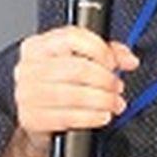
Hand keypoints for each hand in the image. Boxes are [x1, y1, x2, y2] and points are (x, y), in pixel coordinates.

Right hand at [12, 25, 139, 148]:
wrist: (33, 117)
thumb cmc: (56, 85)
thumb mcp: (76, 61)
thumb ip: (106, 53)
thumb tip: (129, 60)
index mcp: (38, 46)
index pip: (72, 37)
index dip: (99, 50)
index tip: (113, 63)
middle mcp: (29, 67)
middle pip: (77, 68)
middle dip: (105, 80)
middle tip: (117, 87)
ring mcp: (27, 94)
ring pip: (74, 95)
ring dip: (102, 100)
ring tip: (114, 104)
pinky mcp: (31, 118)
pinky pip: (68, 117)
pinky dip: (91, 117)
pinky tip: (102, 116)